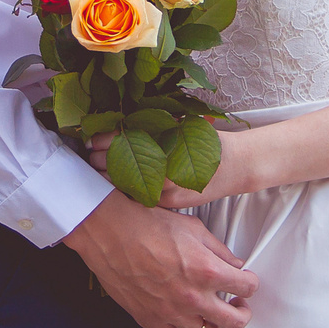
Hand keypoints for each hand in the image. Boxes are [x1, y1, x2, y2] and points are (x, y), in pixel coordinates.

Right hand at [61, 191, 256, 327]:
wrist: (110, 233)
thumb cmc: (146, 225)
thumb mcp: (192, 228)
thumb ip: (218, 249)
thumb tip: (233, 262)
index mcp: (207, 270)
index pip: (247, 287)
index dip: (250, 282)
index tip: (245, 281)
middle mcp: (193, 297)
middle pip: (236, 321)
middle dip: (242, 312)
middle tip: (237, 304)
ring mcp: (173, 313)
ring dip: (215, 326)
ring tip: (212, 315)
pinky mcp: (152, 321)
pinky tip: (187, 325)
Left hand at [87, 126, 258, 210]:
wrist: (237, 165)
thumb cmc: (208, 141)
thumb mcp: (180, 124)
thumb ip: (152, 124)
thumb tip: (119, 124)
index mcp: (161, 143)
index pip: (120, 141)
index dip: (102, 140)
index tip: (92, 139)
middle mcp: (162, 168)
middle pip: (118, 164)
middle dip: (101, 159)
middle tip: (91, 154)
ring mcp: (165, 189)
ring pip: (125, 184)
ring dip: (109, 176)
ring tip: (99, 168)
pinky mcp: (168, 203)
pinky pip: (139, 197)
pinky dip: (126, 189)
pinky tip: (117, 183)